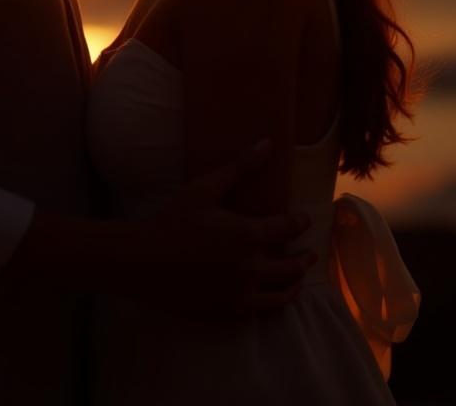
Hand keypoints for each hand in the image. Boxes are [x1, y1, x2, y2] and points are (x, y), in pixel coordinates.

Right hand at [131, 143, 314, 321]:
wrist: (145, 262)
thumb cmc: (174, 220)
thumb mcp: (204, 189)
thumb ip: (239, 167)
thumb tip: (267, 143)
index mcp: (248, 235)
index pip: (288, 228)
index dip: (300, 223)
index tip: (304, 219)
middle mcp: (252, 267)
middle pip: (293, 264)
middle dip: (305, 255)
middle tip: (310, 251)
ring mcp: (243, 293)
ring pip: (284, 291)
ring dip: (296, 280)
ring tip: (299, 275)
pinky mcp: (232, 312)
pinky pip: (267, 310)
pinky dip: (279, 300)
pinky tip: (278, 295)